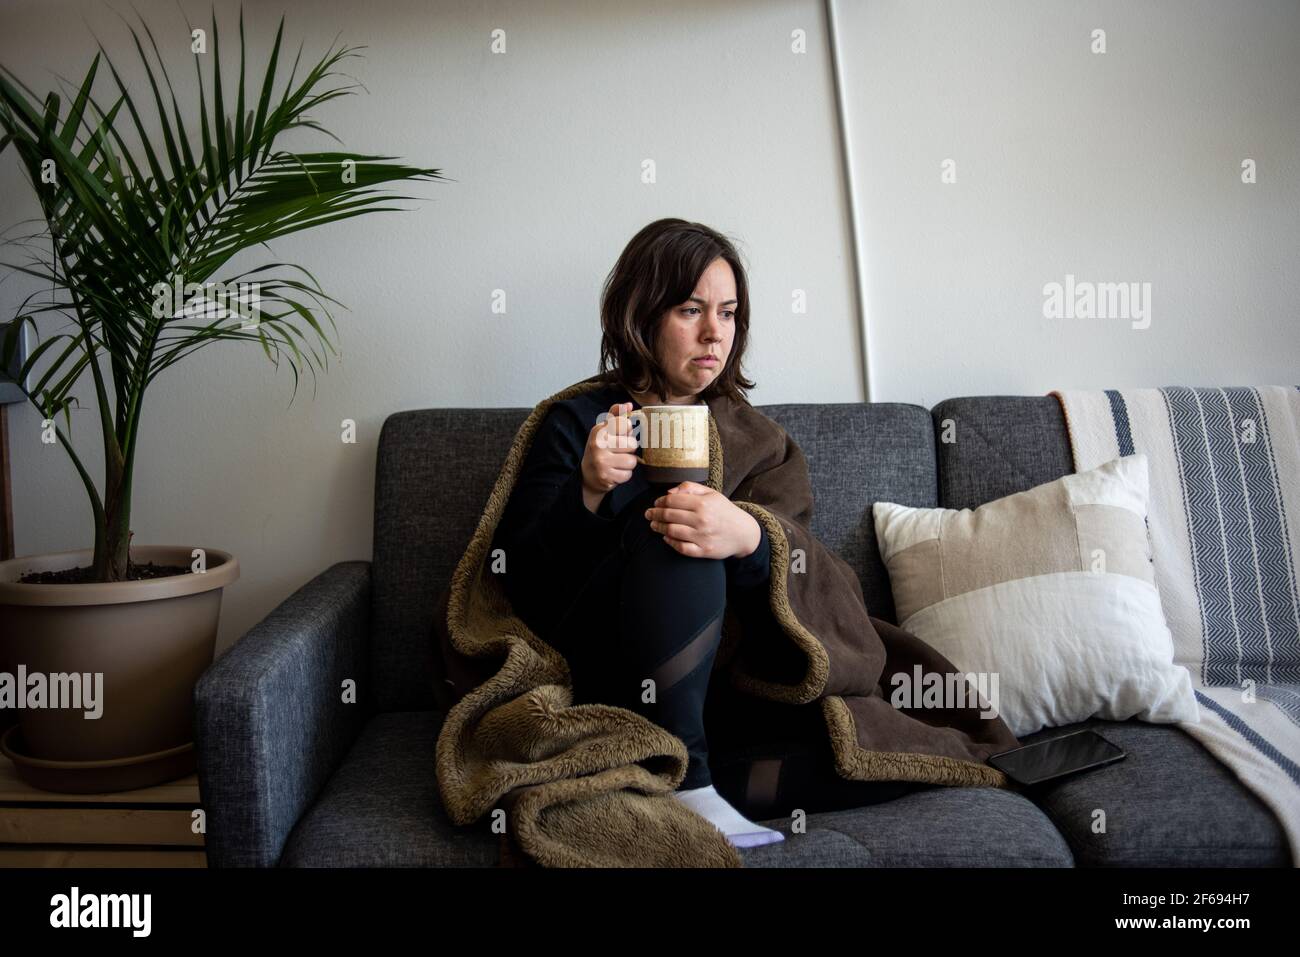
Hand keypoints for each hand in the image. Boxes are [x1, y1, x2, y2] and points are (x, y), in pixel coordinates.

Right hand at [580, 402, 639, 508]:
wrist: (587, 474)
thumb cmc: (600, 448)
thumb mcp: (604, 430)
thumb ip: (616, 415)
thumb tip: (628, 404)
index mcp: (599, 430)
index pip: (626, 424)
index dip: (627, 431)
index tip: (619, 435)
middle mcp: (598, 445)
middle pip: (632, 444)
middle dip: (629, 450)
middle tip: (617, 452)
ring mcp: (601, 462)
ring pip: (632, 461)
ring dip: (627, 463)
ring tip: (616, 462)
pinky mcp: (606, 477)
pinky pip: (628, 474)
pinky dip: (624, 474)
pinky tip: (614, 472)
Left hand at [644, 481, 761, 559]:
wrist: (743, 533)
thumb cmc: (724, 511)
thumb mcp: (711, 493)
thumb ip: (689, 487)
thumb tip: (668, 492)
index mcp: (703, 503)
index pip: (672, 500)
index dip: (660, 502)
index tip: (655, 503)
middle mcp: (702, 519)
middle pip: (669, 516)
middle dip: (654, 514)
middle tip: (648, 514)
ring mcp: (703, 536)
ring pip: (672, 531)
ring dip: (659, 528)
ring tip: (654, 525)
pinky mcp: (704, 551)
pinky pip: (681, 548)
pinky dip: (670, 543)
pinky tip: (666, 538)